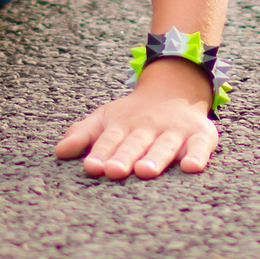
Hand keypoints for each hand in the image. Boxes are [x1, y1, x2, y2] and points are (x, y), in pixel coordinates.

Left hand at [55, 61, 218, 179]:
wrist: (175, 87)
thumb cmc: (133, 115)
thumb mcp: (106, 119)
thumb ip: (83, 134)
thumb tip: (58, 152)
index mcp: (124, 125)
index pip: (110, 140)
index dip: (100, 152)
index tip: (91, 166)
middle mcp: (149, 127)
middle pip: (135, 143)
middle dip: (124, 156)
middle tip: (114, 171)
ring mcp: (175, 131)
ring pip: (164, 145)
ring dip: (156, 157)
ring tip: (145, 171)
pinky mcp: (200, 135)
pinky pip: (201, 146)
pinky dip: (198, 155)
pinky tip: (191, 167)